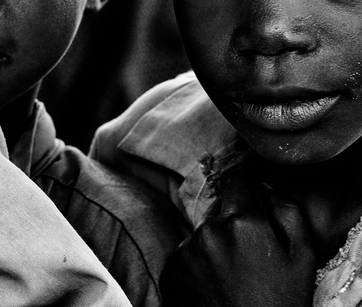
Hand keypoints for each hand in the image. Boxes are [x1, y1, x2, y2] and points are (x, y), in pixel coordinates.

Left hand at [160, 172, 316, 306]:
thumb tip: (265, 187)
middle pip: (218, 211)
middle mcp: (207, 230)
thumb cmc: (281, 303)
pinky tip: (215, 286)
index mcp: (242, 222)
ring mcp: (185, 251)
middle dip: (232, 223)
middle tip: (249, 254)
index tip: (244, 178)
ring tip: (233, 277)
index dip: (242, 177)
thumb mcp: (302, 258)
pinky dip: (198, 265)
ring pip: (201, 235)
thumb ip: (287, 212)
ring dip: (214, 245)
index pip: (236, 180)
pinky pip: (185, 256)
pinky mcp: (170, 270)